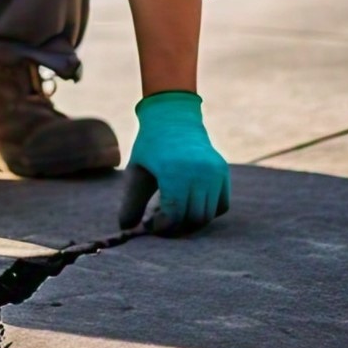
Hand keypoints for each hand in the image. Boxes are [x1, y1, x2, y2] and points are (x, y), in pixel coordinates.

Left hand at [118, 91, 229, 235]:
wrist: (173, 118)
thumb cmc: (150, 147)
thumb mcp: (136, 172)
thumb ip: (131, 202)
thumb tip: (124, 229)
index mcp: (174, 171)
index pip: (174, 214)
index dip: (161, 226)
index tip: (149, 226)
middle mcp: (198, 172)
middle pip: (193, 218)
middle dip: (176, 227)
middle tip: (161, 222)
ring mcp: (214, 171)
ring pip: (208, 215)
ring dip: (191, 222)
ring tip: (173, 214)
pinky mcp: (223, 172)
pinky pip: (221, 205)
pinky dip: (208, 212)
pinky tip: (190, 206)